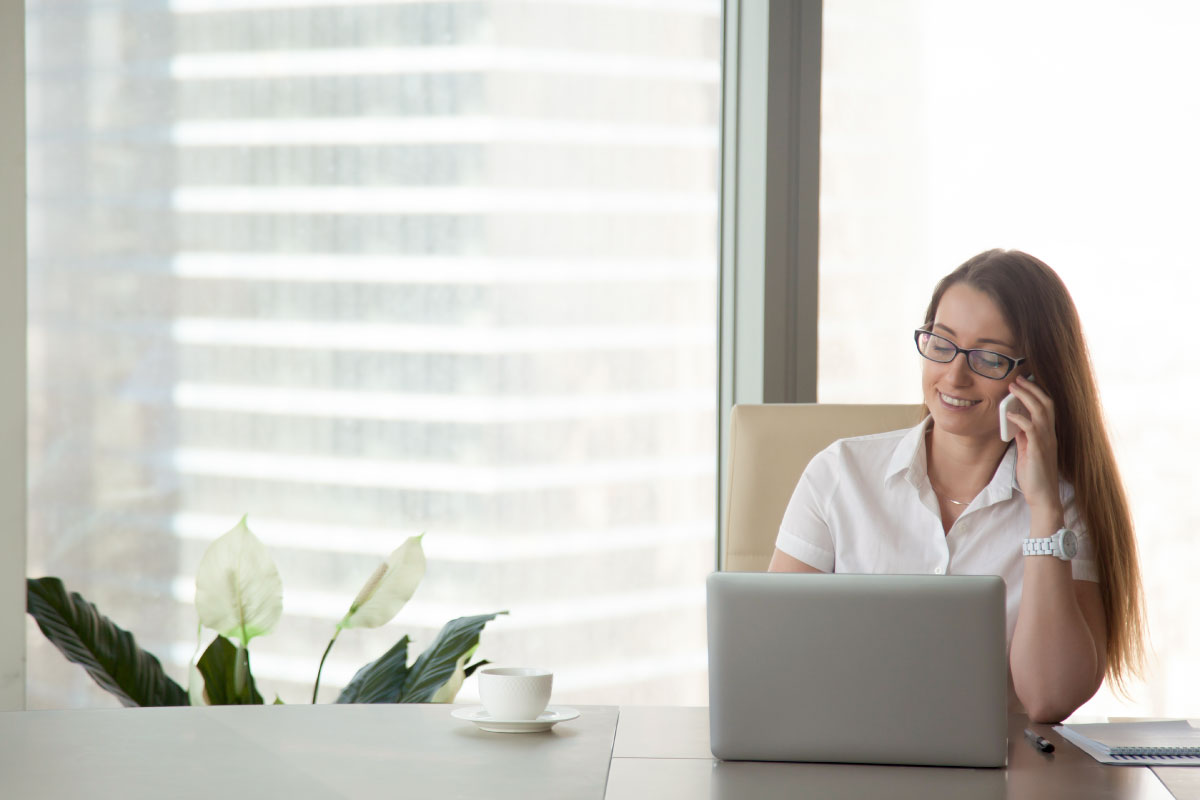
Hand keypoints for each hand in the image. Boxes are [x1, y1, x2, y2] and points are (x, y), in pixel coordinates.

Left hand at [1005, 375, 1062, 516]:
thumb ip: (1023, 436)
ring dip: (1026, 397)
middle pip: (1046, 403)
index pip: (1046, 407)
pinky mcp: (1038, 450)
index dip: (1036, 392)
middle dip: (1031, 389)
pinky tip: (1010, 414)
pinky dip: (1020, 419)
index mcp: (1048, 434)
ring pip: (1040, 411)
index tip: (1023, 382)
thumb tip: (1015, 422)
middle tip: (1017, 379)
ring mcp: (1046, 441)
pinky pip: (1031, 428)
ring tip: (1013, 388)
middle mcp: (1050, 434)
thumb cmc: (1034, 474)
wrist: (1042, 496)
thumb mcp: (1027, 450)